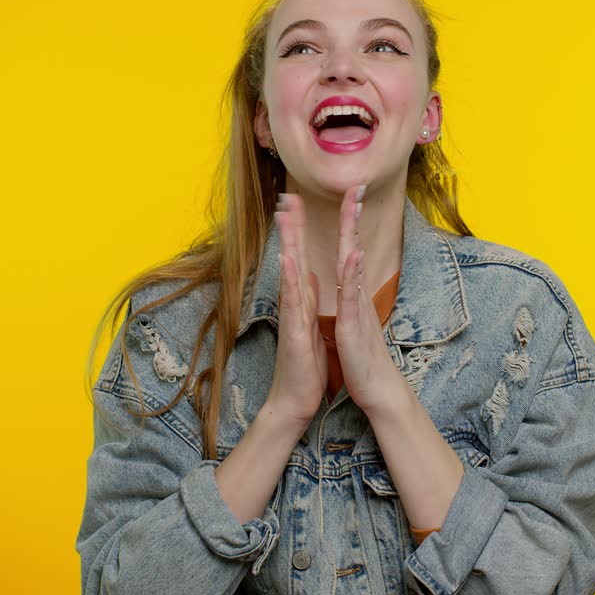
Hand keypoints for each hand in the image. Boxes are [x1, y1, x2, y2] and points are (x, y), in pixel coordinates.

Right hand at [265, 192, 326, 426]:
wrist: (295, 399)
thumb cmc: (304, 363)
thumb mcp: (309, 322)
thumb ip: (305, 295)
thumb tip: (305, 272)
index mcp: (301, 300)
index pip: (300, 257)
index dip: (300, 230)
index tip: (298, 202)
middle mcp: (293, 303)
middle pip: (291, 257)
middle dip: (291, 226)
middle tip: (288, 196)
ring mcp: (290, 316)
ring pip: (289, 273)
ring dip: (287, 244)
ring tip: (285, 217)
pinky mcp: (293, 332)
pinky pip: (293, 303)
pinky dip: (291, 280)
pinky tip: (288, 261)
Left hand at [335, 184, 409, 418]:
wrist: (377, 390)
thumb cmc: (363, 358)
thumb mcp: (352, 322)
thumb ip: (349, 298)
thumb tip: (348, 278)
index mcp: (352, 294)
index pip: (348, 251)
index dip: (346, 223)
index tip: (347, 194)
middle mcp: (357, 295)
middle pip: (354, 248)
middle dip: (351, 216)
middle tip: (353, 185)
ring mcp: (358, 308)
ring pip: (353, 265)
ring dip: (350, 235)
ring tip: (350, 207)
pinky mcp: (355, 325)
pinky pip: (352, 296)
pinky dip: (352, 274)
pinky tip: (353, 254)